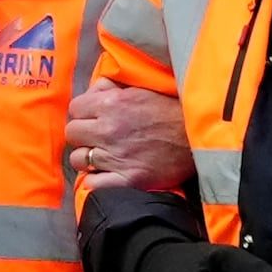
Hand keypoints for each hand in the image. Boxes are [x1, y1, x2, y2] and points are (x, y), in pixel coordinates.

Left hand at [65, 78, 191, 190]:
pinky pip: (92, 183)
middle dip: (83, 134)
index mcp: (111, 104)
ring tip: (102, 157)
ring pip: (78, 159)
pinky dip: (96, 180)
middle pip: (72, 133)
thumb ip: (111, 88)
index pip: (75, 108)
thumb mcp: (140, 89)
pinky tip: (106, 175)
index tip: (94, 118)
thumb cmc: (171, 110)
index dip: (83, 113)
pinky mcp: (126, 179)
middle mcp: (108, 130)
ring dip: (88, 158)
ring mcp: (115, 157)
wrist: (198, 137)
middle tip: (98, 138)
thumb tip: (92, 91)